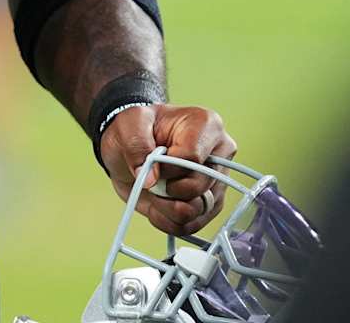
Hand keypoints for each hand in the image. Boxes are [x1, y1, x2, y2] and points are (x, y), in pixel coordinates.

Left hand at [100, 103, 235, 235]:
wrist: (130, 147)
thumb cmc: (136, 129)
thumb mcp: (128, 123)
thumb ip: (137, 145)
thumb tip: (152, 179)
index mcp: (207, 125)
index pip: (193, 158)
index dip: (167, 168)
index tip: (151, 162)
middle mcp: (220, 154)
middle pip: (198, 186)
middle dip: (166, 188)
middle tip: (152, 177)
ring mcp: (217, 181)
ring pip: (198, 211)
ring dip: (167, 208)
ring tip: (153, 192)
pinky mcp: (210, 204)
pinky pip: (193, 225)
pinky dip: (169, 221)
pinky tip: (157, 206)